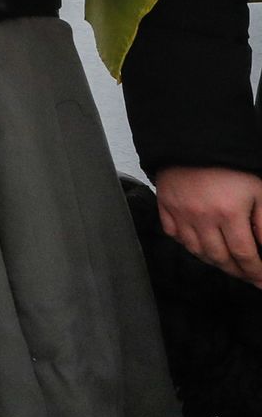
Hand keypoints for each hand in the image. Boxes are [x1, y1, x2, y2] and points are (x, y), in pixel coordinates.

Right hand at [154, 165, 261, 286]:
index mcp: (229, 213)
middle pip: (220, 258)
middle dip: (237, 272)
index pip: (244, 254)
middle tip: (248, 276)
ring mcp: (181, 214)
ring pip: (197, 251)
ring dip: (215, 262)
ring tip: (228, 264)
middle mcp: (202, 218)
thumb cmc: (230, 164)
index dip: (256, 272)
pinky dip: (188, 245)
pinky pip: (175, 236)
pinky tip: (200, 244)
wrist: (193, 140)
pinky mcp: (165, 207)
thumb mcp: (258, 190)